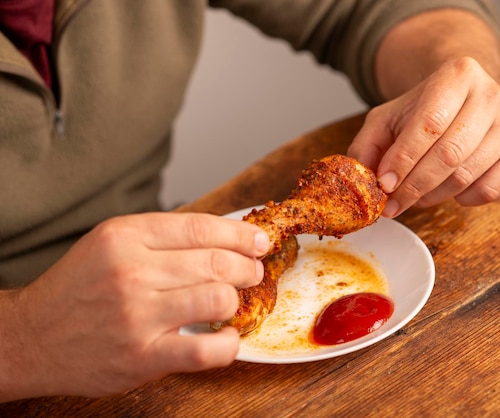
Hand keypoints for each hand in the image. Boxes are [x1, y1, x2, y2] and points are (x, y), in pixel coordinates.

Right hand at [1, 212, 268, 399]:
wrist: (30, 337)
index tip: (258, 241)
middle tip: (252, 272)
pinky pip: (206, 349)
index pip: (201, 227)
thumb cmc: (78, 288)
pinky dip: (228, 344)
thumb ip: (161, 238)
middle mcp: (131, 271)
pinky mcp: (142, 357)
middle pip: (216, 261)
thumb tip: (223, 236)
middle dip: (247, 267)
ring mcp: (137, 316)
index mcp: (124, 236)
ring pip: (218, 299)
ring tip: (233, 303)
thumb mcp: (109, 244)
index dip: (239, 234)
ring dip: (236, 301)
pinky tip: (227, 338)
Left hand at [347, 57, 499, 217]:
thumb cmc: (423, 112)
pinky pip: (491, 189)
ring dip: (433, 196)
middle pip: (450, 154)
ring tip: (414, 197)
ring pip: (467, 175)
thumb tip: (362, 180)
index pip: (430, 123)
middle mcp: (492, 94)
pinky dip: (463, 199)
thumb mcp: (387, 118)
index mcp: (458, 74)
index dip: (404, 159)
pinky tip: (449, 190)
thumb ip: (367, 145)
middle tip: (392, 204)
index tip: (383, 184)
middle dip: (414, 186)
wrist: (464, 100)